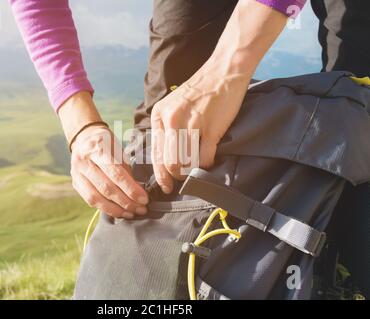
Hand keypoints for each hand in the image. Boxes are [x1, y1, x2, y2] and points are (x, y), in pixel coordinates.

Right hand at [70, 125, 148, 218]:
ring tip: (130, 213)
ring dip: (116, 209)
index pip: (116, 173)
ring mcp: (76, 172)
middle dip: (126, 202)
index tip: (144, 199)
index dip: (131, 189)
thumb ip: (127, 169)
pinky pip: (89, 200)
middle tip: (141, 209)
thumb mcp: (119, 149)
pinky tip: (117, 212)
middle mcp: (84, 160)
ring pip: (96, 197)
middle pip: (106, 187)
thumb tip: (138, 191)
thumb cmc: (107, 144)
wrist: (84, 138)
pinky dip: (105, 208)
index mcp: (98, 147)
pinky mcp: (75, 182)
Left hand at [150, 0, 287, 193]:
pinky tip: (209, 157)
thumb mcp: (173, 106)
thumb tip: (166, 161)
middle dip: (177, 175)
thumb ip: (167, 129)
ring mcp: (191, 123)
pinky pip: (205, 157)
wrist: (223, 72)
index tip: (166, 185)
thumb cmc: (199, 92)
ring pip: (186, 163)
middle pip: (170, 162)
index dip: (161, 174)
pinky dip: (207, 163)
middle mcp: (172, 119)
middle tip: (184, 177)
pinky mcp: (211, 128)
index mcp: (159, 116)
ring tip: (197, 166)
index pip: (155, 153)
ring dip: (192, 170)